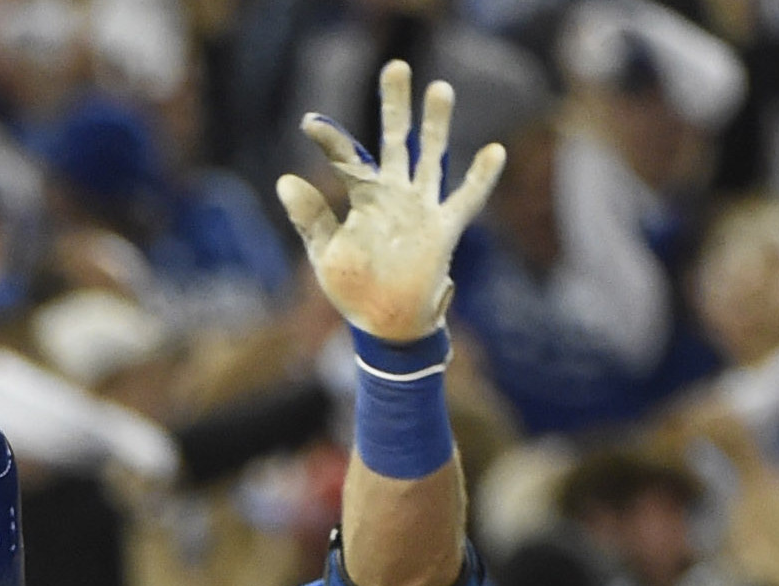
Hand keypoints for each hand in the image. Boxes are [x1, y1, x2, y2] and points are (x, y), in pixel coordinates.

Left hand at [277, 61, 503, 340]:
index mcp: (364, 199)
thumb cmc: (354, 289)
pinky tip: (493, 150)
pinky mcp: (444, 229)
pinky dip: (479, 177)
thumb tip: (285, 181)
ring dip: (436, 125)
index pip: (347, 159)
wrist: (385, 325)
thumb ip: (310, 218)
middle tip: (395, 67)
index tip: (309, 123)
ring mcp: (422, 208)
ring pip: (432, 157)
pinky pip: (466, 199)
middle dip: (396, 105)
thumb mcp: (325, 254)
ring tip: (439, 88)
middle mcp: (395, 195)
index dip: (329, 139)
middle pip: (397, 140)